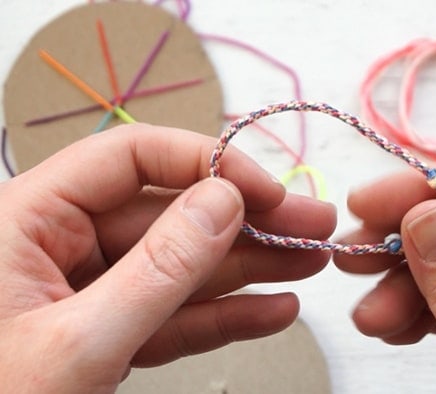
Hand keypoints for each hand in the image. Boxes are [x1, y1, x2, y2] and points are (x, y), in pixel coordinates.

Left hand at [0, 124, 334, 392]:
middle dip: (248, 222)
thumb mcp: (78, 342)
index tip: (264, 190)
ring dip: (250, 267)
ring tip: (308, 264)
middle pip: (172, 214)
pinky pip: (177, 315)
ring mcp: (92, 293)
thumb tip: (223, 202)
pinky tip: (274, 310)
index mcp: (30, 219)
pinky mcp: (112, 335)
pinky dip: (227, 315)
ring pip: (184, 266)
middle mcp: (62, 245)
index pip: (131, 158)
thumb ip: (157, 270)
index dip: (205, 163)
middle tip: (311, 224)